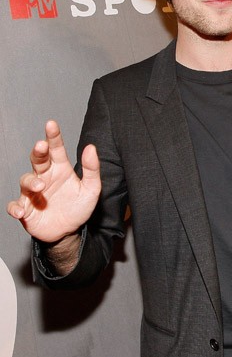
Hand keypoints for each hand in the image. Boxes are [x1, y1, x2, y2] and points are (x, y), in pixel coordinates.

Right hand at [7, 121, 100, 242]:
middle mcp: (45, 177)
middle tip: (41, 146)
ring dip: (31, 182)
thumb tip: (91, 148)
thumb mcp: (91, 189)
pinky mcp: (26, 209)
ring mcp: (33, 193)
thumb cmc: (78, 207)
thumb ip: (92, 169)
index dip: (53, 136)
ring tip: (41, 186)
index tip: (51, 124)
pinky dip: (15, 207)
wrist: (69, 232)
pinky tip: (21, 211)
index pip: (55, 149)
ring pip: (25, 181)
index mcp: (60, 169)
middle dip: (38, 151)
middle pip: (37, 160)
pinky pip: (15, 205)